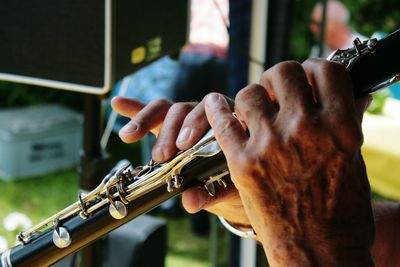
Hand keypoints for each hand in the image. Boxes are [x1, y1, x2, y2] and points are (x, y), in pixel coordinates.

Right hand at [111, 95, 248, 225]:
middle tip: (163, 155)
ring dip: (146, 121)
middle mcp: (207, 116)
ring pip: (167, 109)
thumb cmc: (234, 184)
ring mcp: (187, 121)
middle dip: (170, 130)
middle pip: (186, 109)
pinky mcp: (170, 129)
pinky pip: (153, 115)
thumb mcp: (228, 190)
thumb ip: (212, 193)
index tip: (183, 145)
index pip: (212, 111)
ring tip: (130, 137)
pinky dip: (135, 110)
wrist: (231, 190)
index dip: (196, 123)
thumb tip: (189, 200)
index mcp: (228, 124)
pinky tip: (118, 104)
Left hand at [204, 59, 374, 265]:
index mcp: (340, 126)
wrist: (320, 252)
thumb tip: (356, 93)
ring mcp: (271, 145)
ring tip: (252, 110)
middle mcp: (306, 129)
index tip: (305, 77)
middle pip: (282, 73)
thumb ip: (348, 121)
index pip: (325, 70)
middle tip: (275, 92)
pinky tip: (214, 106)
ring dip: (250, 97)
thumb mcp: (354, 160)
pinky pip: (222, 122)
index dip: (312, 69)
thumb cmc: (342, 210)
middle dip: (278, 79)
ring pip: (249, 93)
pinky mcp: (243, 163)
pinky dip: (215, 111)